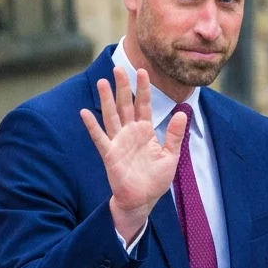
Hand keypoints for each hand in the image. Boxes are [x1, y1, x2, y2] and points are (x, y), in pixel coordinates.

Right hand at [79, 67, 187, 242]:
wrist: (142, 200)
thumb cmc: (155, 180)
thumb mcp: (171, 156)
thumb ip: (175, 135)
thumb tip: (182, 112)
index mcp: (146, 131)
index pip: (144, 105)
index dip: (143, 88)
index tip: (143, 71)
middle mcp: (130, 133)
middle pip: (125, 105)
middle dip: (122, 86)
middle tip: (118, 67)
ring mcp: (118, 142)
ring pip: (111, 115)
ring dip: (106, 99)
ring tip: (102, 81)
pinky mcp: (109, 154)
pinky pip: (100, 137)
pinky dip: (92, 125)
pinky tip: (85, 112)